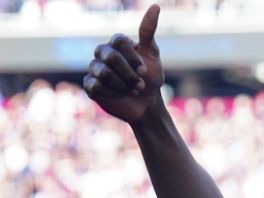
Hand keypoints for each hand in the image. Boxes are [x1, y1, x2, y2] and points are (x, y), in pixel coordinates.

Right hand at [83, 4, 163, 122]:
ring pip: (103, 73)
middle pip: (110, 57)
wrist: (146, 104)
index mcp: (117, 44)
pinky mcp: (90, 85)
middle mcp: (103, 53)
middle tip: (139, 84)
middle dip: (129, 74)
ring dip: (123, 85)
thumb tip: (155, 6)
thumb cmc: (150, 78)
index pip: (119, 41)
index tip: (144, 70)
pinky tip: (118, 95)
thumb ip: (148, 31)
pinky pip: (96, 86)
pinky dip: (112, 93)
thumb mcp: (152, 55)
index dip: (133, 58)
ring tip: (131, 90)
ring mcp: (94, 68)